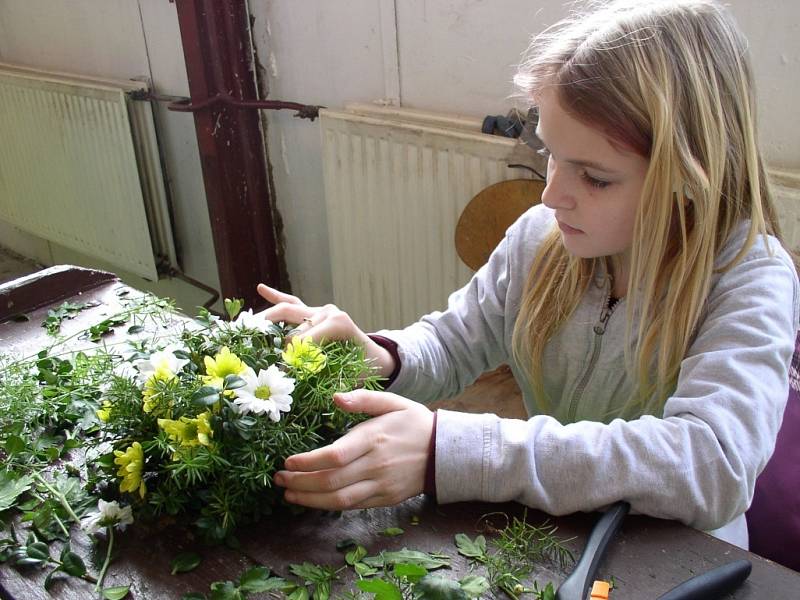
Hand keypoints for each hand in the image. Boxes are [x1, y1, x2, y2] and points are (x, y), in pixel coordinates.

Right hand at [256, 284, 395, 377]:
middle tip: (254, 352)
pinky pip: (293, 301)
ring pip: (288, 310)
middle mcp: (328, 312)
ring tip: (245, 328)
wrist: (378, 356)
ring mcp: (320, 310)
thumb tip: (305, 390)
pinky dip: (276, 295)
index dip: (289, 356)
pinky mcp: (314, 312)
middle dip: (273, 340)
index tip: (278, 371)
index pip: (303, 338)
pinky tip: (261, 288)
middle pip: (291, 324)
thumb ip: (330, 383)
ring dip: (266, 319)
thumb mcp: (352, 377)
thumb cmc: (366, 368)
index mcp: (338, 324)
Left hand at [273, 390, 433, 509]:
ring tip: (289, 493)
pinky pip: (351, 506)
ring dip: (309, 499)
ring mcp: (380, 485)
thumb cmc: (414, 423)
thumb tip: (336, 397)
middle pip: (331, 481)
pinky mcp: (384, 499)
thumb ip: (364, 399)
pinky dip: (328, 506)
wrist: (444, 452)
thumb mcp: (393, 402)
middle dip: (300, 482)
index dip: (308, 462)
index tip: (288, 461)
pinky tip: (312, 500)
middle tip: (279, 478)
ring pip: (339, 499)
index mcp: (374, 438)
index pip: (335, 456)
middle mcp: (375, 465)